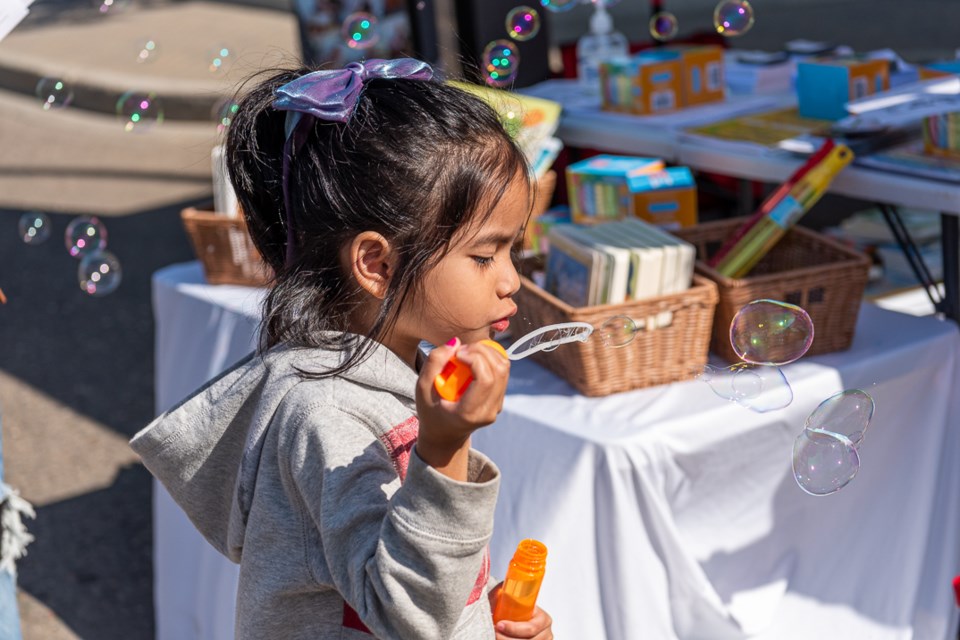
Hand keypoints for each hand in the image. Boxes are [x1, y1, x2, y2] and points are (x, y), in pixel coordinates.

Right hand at [415, 338, 509, 474]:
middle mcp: (488, 411)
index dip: (475, 358)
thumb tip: (455, 342)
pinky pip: (502, 371)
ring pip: (504, 368)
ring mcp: (497, 406)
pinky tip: (473, 359)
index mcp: (469, 413)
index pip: (485, 380)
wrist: (445, 434)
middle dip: (482, 350)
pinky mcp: (500, 399)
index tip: (457, 353)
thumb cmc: (431, 411)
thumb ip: (434, 363)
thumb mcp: (422, 388)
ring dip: (488, 352)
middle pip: (499, 370)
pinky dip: (490, 358)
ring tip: (467, 353)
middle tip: (462, 349)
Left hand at [488, 583, 553, 639]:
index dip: (513, 629)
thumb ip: (505, 593)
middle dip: (506, 638)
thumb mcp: (512, 599)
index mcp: (544, 619)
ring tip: (495, 636)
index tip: (499, 625)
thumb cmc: (515, 609)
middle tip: (493, 632)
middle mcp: (546, 634)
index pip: (531, 628)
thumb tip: (490, 586)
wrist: (517, 617)